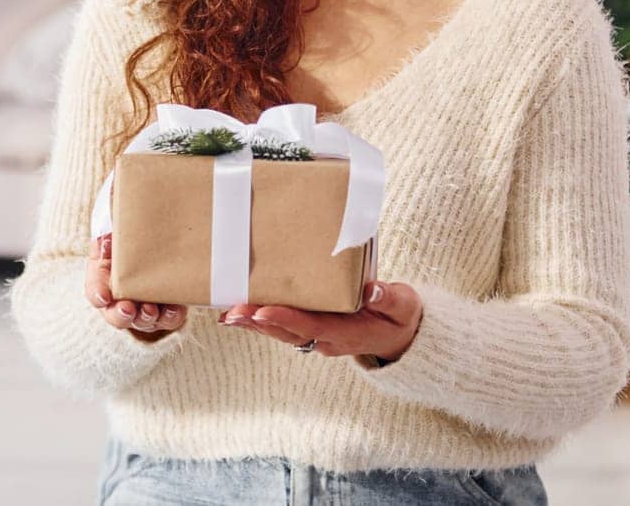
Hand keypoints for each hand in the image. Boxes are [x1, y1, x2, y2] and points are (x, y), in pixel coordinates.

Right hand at [86, 233, 187, 339]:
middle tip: (127, 309)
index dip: (98, 295)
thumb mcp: (114, 238)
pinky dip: (171, 317)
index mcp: (103, 282)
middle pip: (116, 316)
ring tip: (150, 309)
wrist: (153, 244)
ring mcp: (142, 310)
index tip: (104, 297)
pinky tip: (174, 309)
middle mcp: (120, 302)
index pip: (95, 292)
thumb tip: (106, 244)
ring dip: (146, 318)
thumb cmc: (128, 244)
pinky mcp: (165, 311)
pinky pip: (168, 320)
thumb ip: (107, 243)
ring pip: (142, 322)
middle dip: (121, 315)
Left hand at [216, 280, 422, 361]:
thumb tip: (372, 289)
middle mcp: (327, 339)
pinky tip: (239, 314)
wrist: (400, 337)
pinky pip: (282, 328)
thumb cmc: (399, 315)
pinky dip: (260, 322)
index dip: (286, 319)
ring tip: (226, 315)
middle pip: (288, 332)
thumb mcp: (403, 304)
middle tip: (232, 312)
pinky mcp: (312, 330)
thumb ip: (388, 298)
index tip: (262, 311)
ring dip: (253, 325)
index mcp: (347, 332)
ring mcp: (318, 337)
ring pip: (280, 333)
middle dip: (259, 322)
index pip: (312, 325)